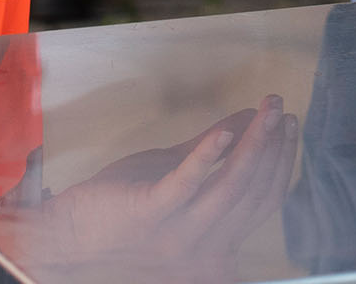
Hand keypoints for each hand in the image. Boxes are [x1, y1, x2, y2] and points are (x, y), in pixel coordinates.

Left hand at [0, 102, 298, 282]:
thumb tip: (250, 119)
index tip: (288, 124)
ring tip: (266, 110)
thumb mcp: (172, 175)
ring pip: (231, 187)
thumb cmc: (120, 207)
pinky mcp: (149, 213)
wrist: (66, 235)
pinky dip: (207, 155)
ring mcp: (176, 234)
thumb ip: (212, 151)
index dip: (281, 160)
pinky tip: (224, 131)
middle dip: (274, 146)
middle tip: (280, 108)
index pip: (264, 200)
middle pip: (254, 192)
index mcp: (215, 243)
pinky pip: (186, 184)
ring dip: (254, 143)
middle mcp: (202, 247)